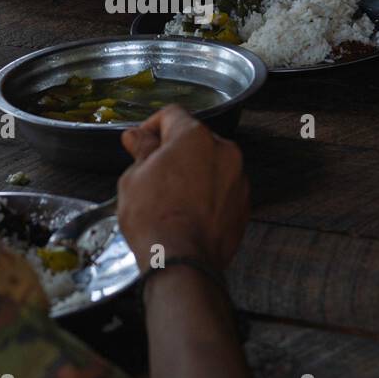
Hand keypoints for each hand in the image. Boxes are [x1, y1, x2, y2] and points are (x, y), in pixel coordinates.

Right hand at [116, 105, 249, 269]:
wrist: (183, 262)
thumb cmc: (154, 219)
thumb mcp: (134, 178)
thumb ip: (142, 150)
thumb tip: (138, 137)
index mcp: (195, 137)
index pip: (172, 114)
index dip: (151, 126)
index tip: (140, 142)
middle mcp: (224, 151)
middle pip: (195, 139)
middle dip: (174, 150)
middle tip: (152, 172)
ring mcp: (238, 178)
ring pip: (211, 164)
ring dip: (193, 172)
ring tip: (171, 197)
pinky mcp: (244, 204)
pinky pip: (223, 188)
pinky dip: (207, 193)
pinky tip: (188, 212)